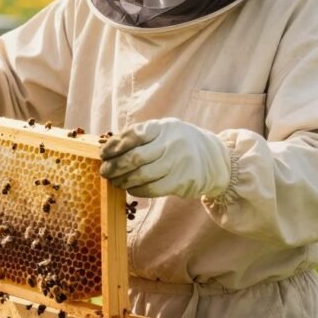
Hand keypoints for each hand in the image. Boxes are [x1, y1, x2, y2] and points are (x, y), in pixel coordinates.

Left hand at [99, 118, 231, 198]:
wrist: (214, 158)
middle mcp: (171, 143)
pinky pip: (152, 188)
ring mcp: (177, 162)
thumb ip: (141, 136)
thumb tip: (109, 147)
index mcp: (163, 127)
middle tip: (105, 171)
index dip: (114, 145)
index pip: (133, 135)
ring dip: (123, 180)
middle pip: (135, 157)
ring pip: (141, 175)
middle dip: (114, 166)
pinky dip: (137, 190)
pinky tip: (131, 188)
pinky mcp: (181, 181)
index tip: (103, 154)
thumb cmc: (179, 143)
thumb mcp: (164, 131)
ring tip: (115, 181)